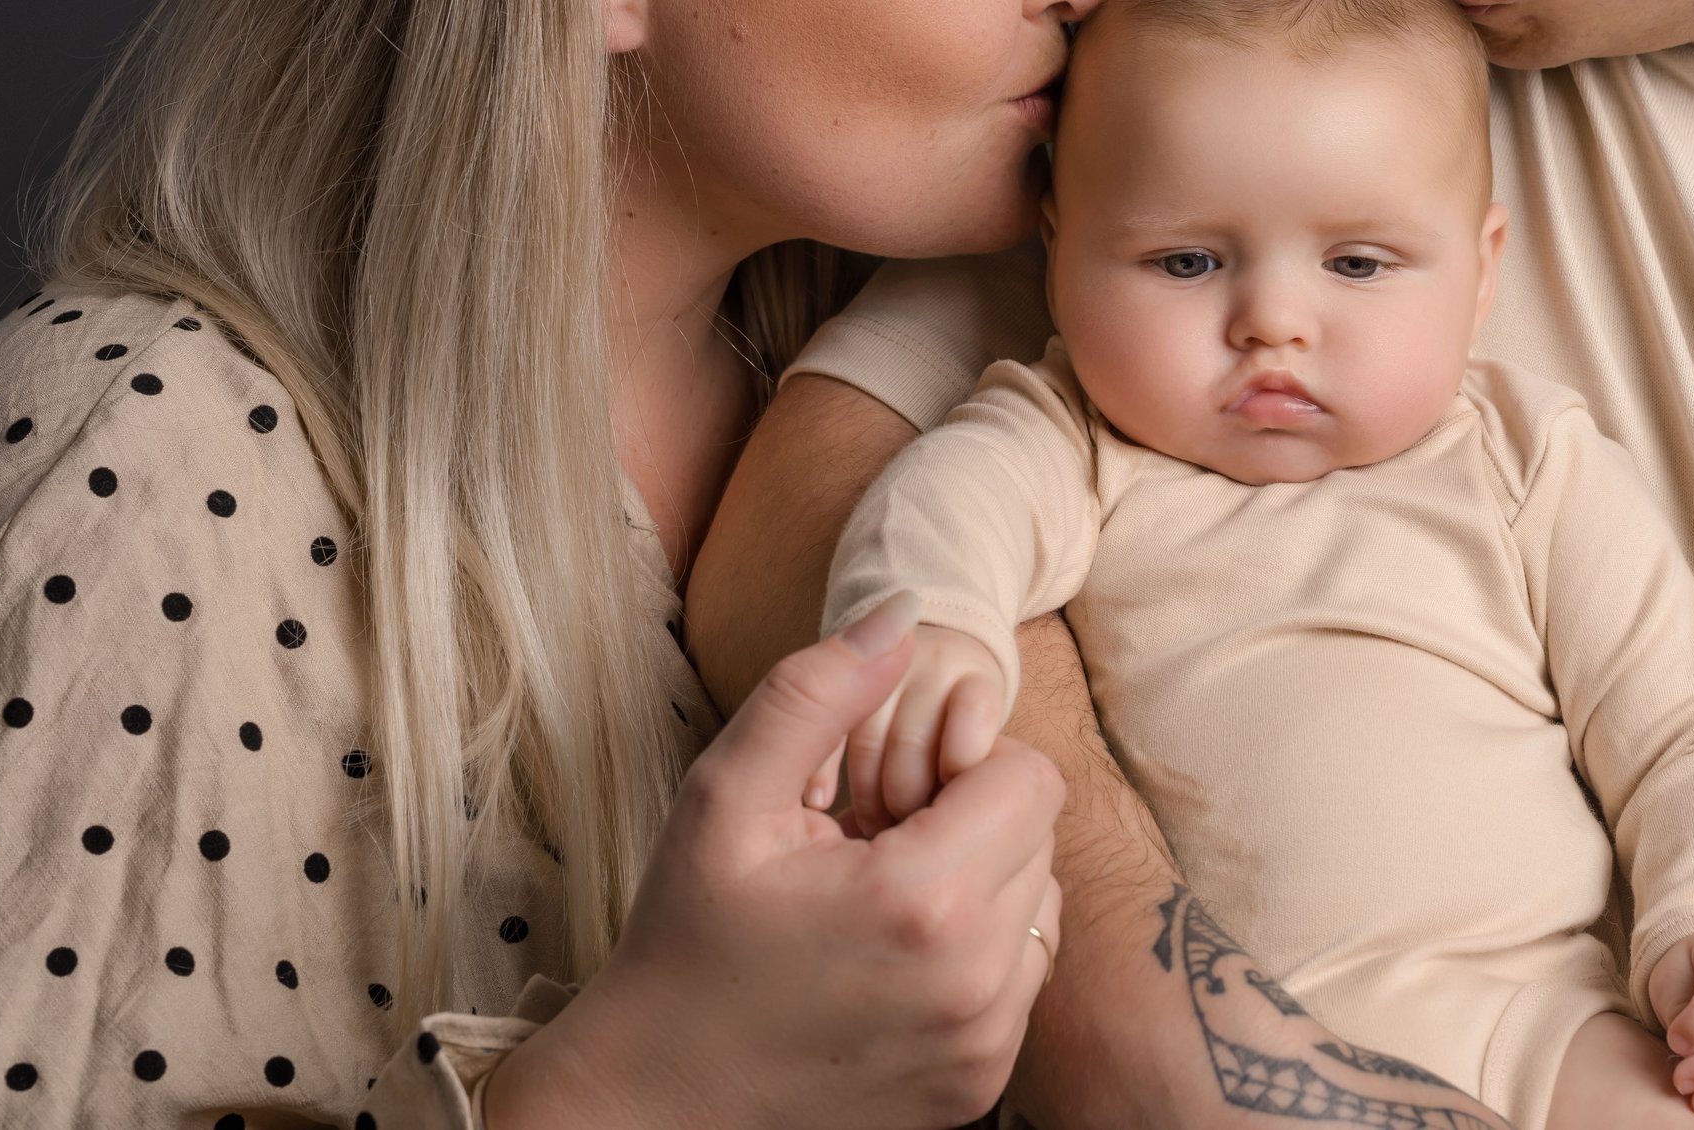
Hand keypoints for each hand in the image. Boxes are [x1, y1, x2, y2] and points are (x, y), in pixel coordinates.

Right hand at [487, 593, 1064, 1129]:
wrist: (653, 1101)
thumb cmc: (684, 942)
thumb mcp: (725, 797)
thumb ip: (819, 691)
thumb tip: (905, 612)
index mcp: (922, 903)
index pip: (1032, 779)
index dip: (963, 765)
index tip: (889, 795)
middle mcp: (974, 984)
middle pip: (1039, 838)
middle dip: (971, 821)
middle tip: (873, 846)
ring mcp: (982, 1048)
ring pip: (1039, 906)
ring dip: (981, 885)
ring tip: (881, 903)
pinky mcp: (977, 1089)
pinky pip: (1022, 979)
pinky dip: (977, 953)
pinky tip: (891, 957)